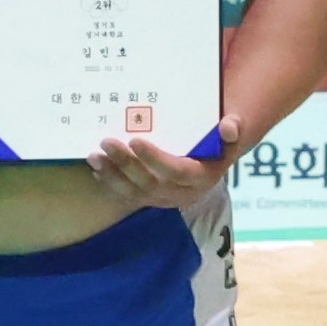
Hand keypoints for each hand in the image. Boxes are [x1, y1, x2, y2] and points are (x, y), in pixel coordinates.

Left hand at [92, 111, 240, 206]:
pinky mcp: (150, 199)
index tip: (135, 140)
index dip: (155, 159)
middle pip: (150, 182)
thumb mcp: (230, 134)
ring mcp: (164, 198)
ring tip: (94, 156)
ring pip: (135, 192)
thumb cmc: (218, 142)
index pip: (176, 171)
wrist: (212, 160)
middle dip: (127, 163)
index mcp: (202, 177)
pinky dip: (110, 183)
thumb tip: (228, 127)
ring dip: (112, 175)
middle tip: (107, 142)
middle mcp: (182, 193)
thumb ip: (233, 128)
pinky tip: (96, 169)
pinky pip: (127, 195)